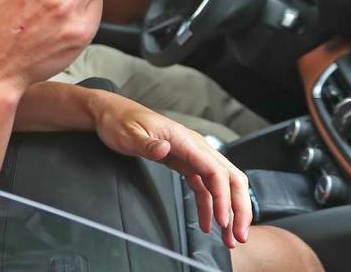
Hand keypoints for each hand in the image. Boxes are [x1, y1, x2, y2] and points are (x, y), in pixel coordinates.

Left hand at [89, 91, 250, 247]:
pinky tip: (207, 223)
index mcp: (185, 139)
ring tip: (229, 237)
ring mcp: (191, 155)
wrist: (112, 113)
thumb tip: (164, 149)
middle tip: (239, 235)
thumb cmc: (120, 121)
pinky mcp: (183, 162)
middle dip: (238, 207)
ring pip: (220, 184)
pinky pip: (203, 186)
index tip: (223, 219)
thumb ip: (148, 144)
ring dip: (228, 211)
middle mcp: (194, 147)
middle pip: (229, 178)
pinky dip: (209, 206)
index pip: (215, 170)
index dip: (223, 196)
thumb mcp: (129, 134)